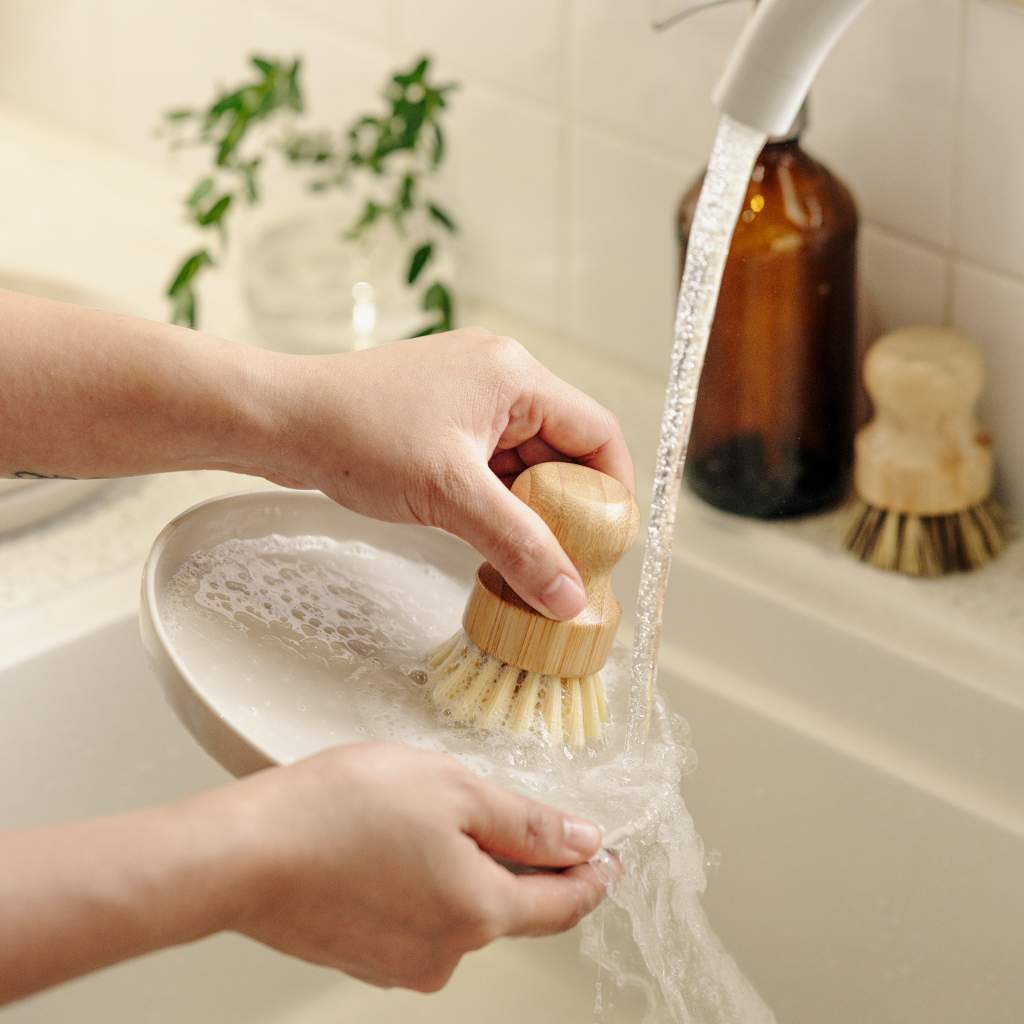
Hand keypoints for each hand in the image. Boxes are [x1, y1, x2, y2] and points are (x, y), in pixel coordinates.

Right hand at [196, 743, 613, 991]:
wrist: (243, 854)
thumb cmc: (341, 810)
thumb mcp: (453, 789)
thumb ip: (526, 822)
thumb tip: (582, 841)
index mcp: (480, 911)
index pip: (562, 904)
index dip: (591, 876)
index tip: (608, 859)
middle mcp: (447, 953)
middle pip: (508, 904)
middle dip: (513, 857)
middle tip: (491, 805)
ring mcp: (401, 961)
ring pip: (459, 907)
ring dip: (459, 866)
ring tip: (417, 815)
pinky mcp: (364, 956)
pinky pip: (417, 915)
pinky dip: (421, 881)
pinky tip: (387, 844)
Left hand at [266, 329, 633, 620]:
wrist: (281, 421)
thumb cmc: (358, 437)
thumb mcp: (450, 495)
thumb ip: (518, 546)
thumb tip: (568, 598)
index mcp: (515, 376)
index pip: (597, 432)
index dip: (613, 491)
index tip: (610, 543)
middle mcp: (500, 378)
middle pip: (563, 450)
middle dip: (568, 508)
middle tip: (568, 562)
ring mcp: (469, 398)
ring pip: (525, 462)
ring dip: (530, 510)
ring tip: (528, 561)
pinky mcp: (443, 420)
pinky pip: (491, 465)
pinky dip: (497, 503)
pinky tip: (491, 540)